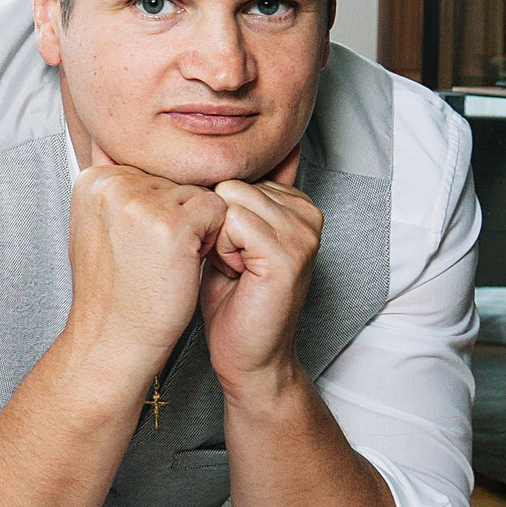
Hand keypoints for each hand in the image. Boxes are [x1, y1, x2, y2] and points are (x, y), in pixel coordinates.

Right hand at [62, 163, 228, 384]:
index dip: (155, 209)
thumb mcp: (96, 227)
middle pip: (176, 179)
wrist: (113, 337)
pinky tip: (185, 262)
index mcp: (92, 180)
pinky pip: (217, 209)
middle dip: (176, 215)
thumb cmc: (112, 289)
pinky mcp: (173, 223)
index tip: (136, 243)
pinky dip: (212, 238)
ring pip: (199, 193)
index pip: (152, 170)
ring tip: (166, 261)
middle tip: (152, 256)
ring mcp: (141, 201)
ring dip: (195, 227)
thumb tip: (113, 147)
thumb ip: (111, 188)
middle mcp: (113, 183)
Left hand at [199, 176, 323, 400]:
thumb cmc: (228, 297)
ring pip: (228, 199)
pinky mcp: (290, 253)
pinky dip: (221, 250)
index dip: (212, 211)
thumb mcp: (223, 235)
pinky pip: (233, 222)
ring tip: (232, 267)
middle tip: (226, 260)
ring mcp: (303, 231)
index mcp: (293, 201)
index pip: (232, 172)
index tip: (226, 246)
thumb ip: (225, 196)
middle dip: (212, 222)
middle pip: (229, 183)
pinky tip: (235, 274)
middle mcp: (306, 211)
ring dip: (215, 236)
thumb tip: (200, 152)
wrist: (246, 354)